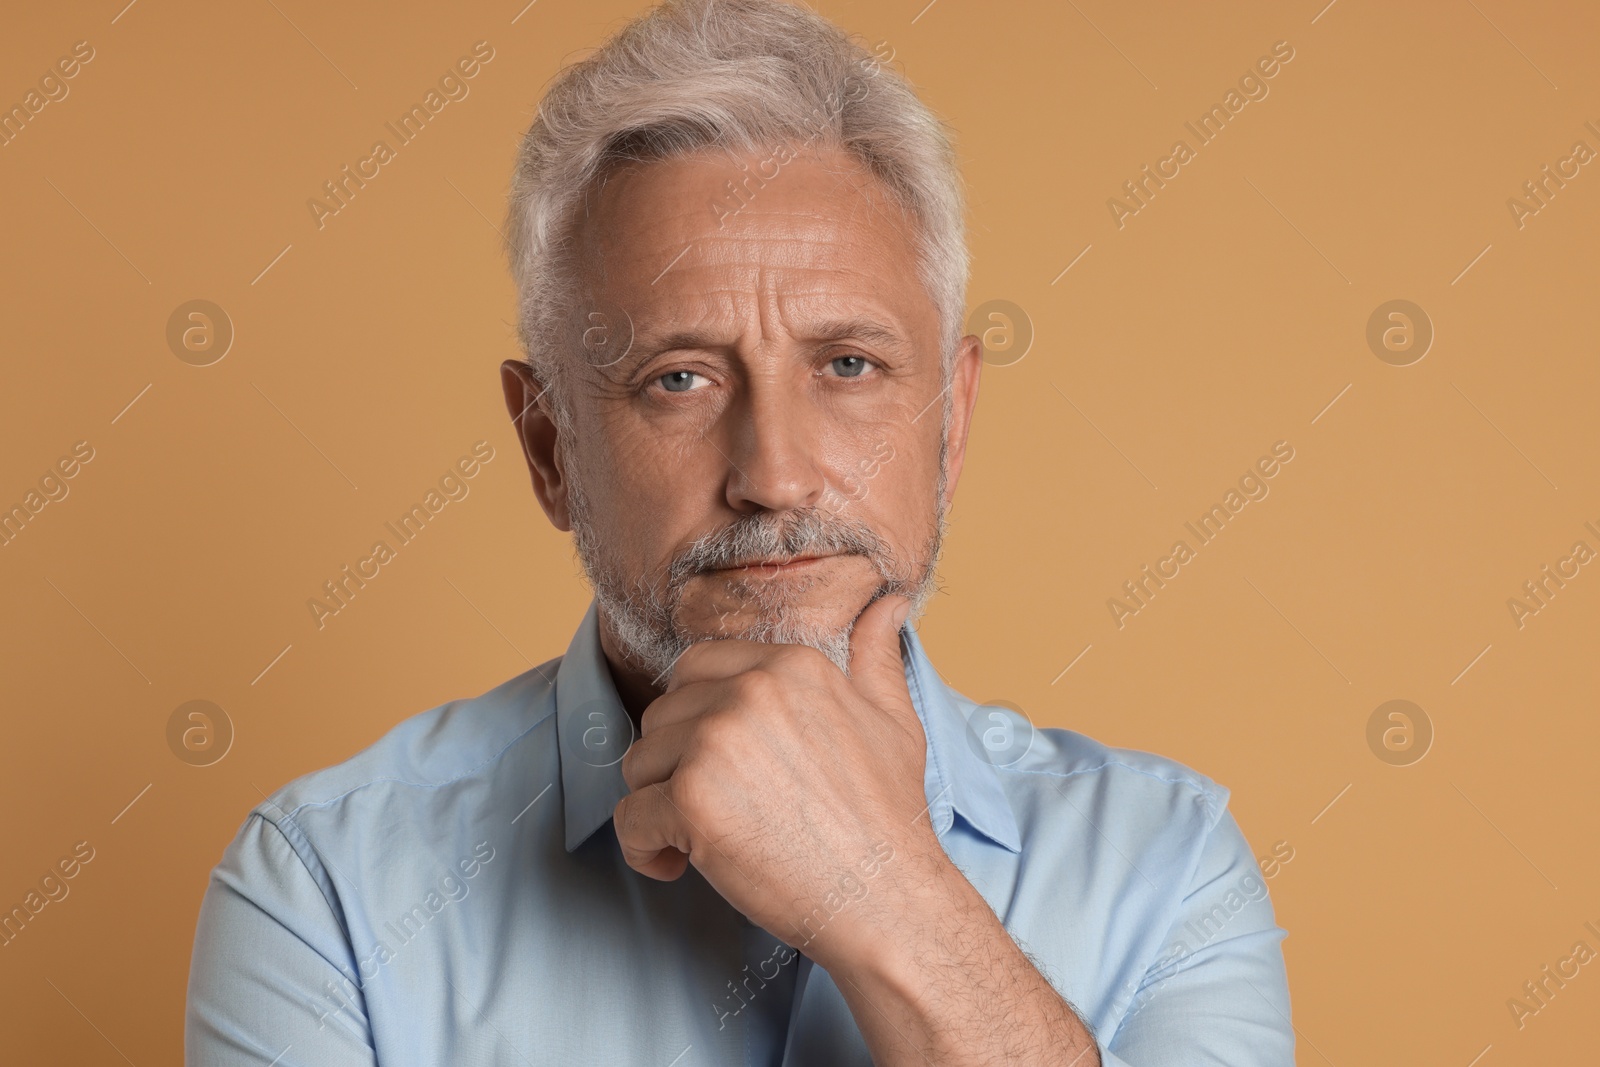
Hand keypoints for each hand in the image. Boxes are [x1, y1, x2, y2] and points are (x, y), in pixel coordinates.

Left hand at [612, 592, 947, 966]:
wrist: (886, 899)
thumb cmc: (887, 816)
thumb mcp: (892, 720)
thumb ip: (873, 656)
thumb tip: (884, 602)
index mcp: (789, 665)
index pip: (696, 667)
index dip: (697, 718)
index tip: (723, 763)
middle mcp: (749, 692)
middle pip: (662, 715)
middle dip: (676, 764)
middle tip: (719, 808)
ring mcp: (716, 743)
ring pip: (639, 763)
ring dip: (659, 805)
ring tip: (703, 838)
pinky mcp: (691, 800)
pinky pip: (630, 818)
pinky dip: (644, 849)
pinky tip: (681, 865)